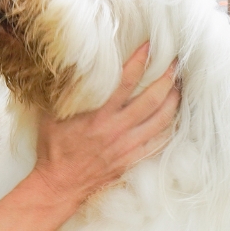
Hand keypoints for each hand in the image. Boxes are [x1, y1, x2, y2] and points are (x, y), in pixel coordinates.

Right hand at [31, 44, 179, 203]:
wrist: (59, 184)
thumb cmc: (53, 148)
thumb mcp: (51, 115)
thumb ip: (64, 93)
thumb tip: (72, 68)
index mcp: (98, 116)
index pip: (126, 82)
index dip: (139, 61)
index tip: (149, 46)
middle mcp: (117, 130)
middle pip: (151, 100)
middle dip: (166, 78)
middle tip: (175, 63)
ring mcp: (127, 146)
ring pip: (160, 121)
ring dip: (173, 101)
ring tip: (179, 86)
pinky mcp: (132, 160)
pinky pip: (159, 143)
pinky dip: (169, 129)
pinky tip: (174, 118)